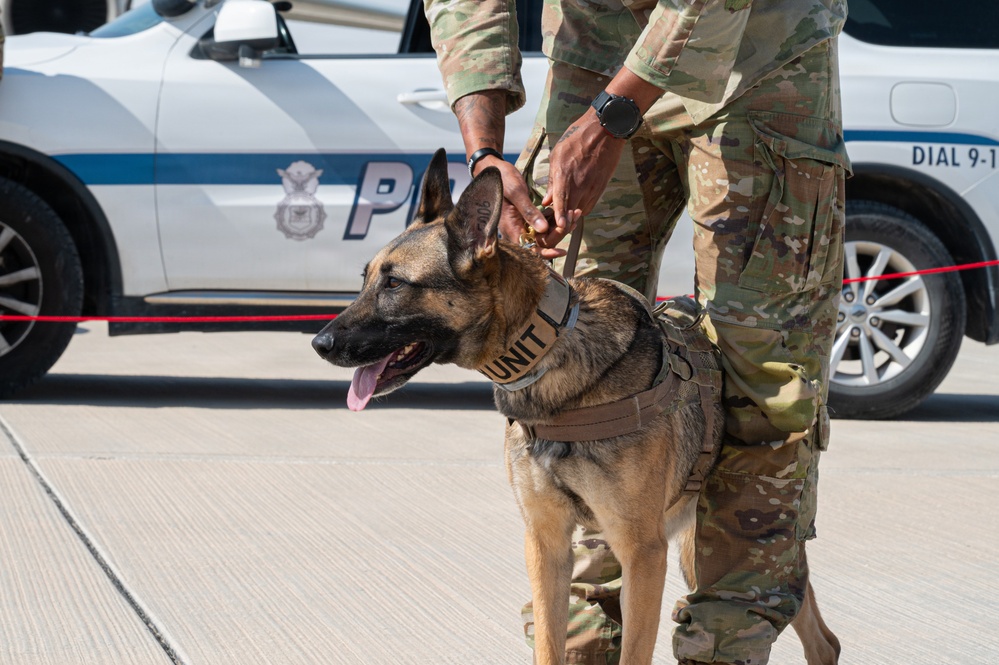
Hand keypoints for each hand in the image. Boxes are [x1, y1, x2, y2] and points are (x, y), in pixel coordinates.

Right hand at [475, 155, 569, 258]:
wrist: (493, 169)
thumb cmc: (501, 179)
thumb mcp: (516, 193)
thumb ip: (529, 212)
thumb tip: (543, 229)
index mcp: (511, 228)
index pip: (530, 248)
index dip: (546, 252)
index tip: (561, 251)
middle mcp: (516, 230)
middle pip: (541, 242)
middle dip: (559, 233)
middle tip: (573, 217)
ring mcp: (522, 224)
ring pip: (544, 234)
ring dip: (560, 226)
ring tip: (574, 213)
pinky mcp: (527, 218)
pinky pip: (543, 224)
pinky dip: (555, 220)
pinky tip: (567, 212)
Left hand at [543, 110, 625, 231]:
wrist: (605, 130)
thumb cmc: (577, 139)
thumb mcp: (558, 156)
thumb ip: (552, 181)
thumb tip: (547, 200)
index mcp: (566, 176)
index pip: (562, 203)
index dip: (560, 218)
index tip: (558, 228)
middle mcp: (580, 185)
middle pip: (572, 213)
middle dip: (563, 223)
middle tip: (555, 229)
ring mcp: (593, 187)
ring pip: (582, 211)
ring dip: (573, 216)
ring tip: (564, 219)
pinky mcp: (601, 187)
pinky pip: (591, 204)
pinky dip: (582, 209)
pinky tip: (576, 207)